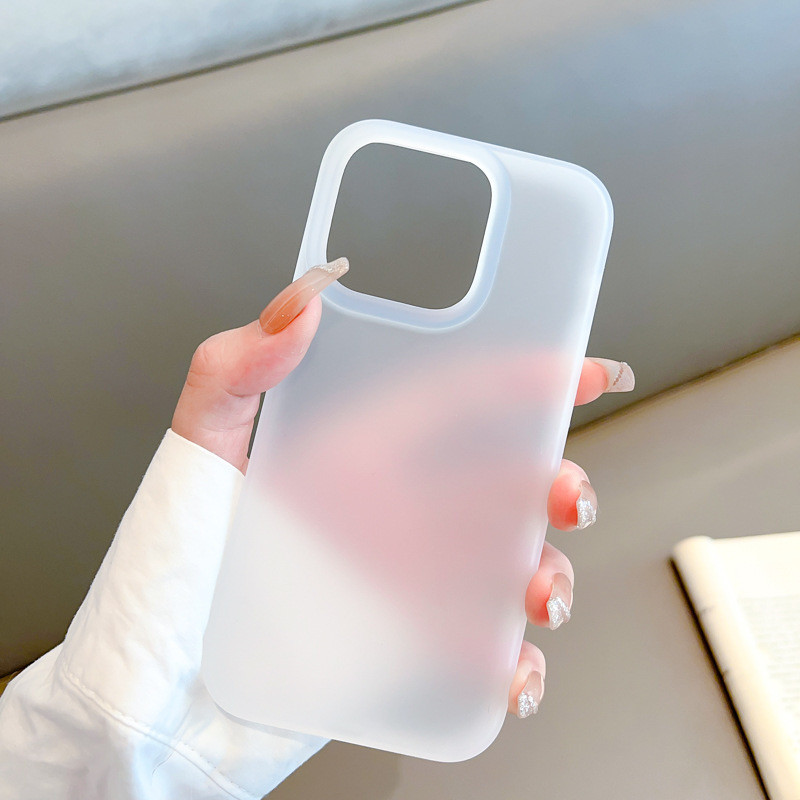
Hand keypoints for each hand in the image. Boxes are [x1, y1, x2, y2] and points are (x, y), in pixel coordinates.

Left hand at [173, 261, 634, 719]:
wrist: (153, 701)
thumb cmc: (165, 576)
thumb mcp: (196, 456)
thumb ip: (236, 370)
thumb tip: (301, 301)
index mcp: (352, 456)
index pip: (453, 400)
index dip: (524, 380)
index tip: (583, 372)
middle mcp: (385, 514)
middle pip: (501, 486)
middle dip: (557, 485)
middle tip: (569, 498)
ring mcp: (398, 582)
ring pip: (506, 568)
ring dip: (548, 578)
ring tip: (542, 598)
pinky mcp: (400, 648)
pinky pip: (478, 651)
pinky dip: (512, 663)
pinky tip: (511, 672)